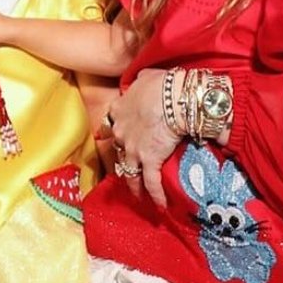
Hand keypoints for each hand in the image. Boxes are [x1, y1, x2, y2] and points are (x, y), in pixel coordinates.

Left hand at [106, 68, 180, 206]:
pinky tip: (160, 205)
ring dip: (134, 185)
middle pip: (116, 150)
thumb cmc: (161, 84)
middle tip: (124, 170)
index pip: (109, 124)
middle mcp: (120, 132)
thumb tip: (143, 79)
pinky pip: (151, 182)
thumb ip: (140, 81)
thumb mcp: (145, 77)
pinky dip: (155, 195)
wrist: (173, 98)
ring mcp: (132, 149)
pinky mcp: (149, 161)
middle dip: (120, 160)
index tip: (109, 137)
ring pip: (129, 171)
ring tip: (137, 196)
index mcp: (118, 110)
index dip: (110, 131)